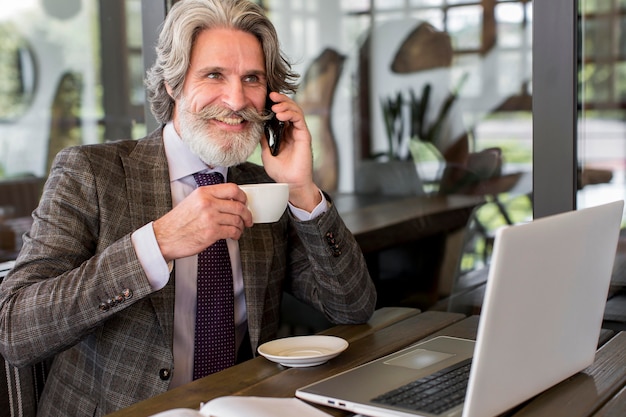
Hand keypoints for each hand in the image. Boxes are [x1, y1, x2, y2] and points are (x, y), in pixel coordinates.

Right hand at [152, 183, 252, 260]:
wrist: (164, 237)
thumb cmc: (177, 222)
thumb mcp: (192, 201)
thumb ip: (210, 198)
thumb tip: (230, 201)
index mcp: (203, 192)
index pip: (232, 189)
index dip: (243, 196)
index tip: (245, 203)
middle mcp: (208, 203)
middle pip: (238, 206)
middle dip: (247, 214)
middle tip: (248, 219)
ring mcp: (210, 218)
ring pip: (237, 220)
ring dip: (241, 226)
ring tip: (239, 229)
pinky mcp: (211, 233)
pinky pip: (233, 231)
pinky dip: (237, 234)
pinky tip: (234, 235)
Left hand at [260, 92, 321, 210]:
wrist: (290, 184)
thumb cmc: (281, 172)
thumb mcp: (266, 153)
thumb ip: (264, 139)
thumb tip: (257, 126)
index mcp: (283, 134)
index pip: (280, 113)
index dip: (274, 104)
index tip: (264, 99)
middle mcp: (292, 131)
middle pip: (288, 108)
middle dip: (280, 100)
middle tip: (271, 95)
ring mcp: (299, 132)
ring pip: (295, 110)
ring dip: (285, 105)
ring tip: (275, 107)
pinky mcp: (304, 135)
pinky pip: (299, 119)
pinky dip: (290, 113)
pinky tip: (281, 115)